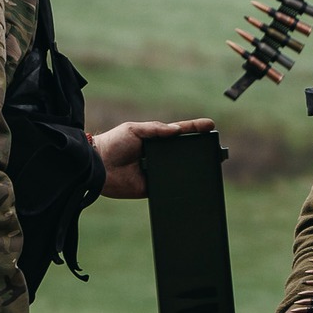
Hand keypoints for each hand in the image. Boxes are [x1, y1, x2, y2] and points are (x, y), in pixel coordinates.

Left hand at [93, 118, 215, 198]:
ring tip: (208, 162)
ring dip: (191, 167)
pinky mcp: (152, 187)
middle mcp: (158, 155)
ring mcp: (157, 171)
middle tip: (214, 148)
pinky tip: (190, 182)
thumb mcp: (134, 129)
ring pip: (179, 170)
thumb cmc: (113, 143)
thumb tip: (177, 129)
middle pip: (183, 152)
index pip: (179, 132)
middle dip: (198, 149)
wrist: (97, 166)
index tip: (210, 125)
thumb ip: (156, 129)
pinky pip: (168, 187)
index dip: (194, 129)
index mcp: (155, 138)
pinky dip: (177, 185)